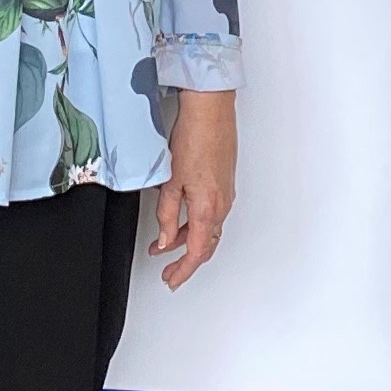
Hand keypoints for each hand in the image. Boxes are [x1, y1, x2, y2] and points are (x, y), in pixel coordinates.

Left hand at [152, 89, 235, 287]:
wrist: (211, 110)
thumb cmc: (194, 138)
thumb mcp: (171, 181)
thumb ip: (168, 215)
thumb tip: (165, 241)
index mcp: (208, 208)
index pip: (197, 252)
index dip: (183, 271)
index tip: (171, 280)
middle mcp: (222, 204)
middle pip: (206, 244)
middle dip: (186, 260)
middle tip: (168, 270)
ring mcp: (225, 193)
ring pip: (209, 228)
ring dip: (189, 240)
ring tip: (165, 243)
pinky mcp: (224, 181)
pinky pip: (212, 213)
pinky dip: (196, 223)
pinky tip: (181, 217)